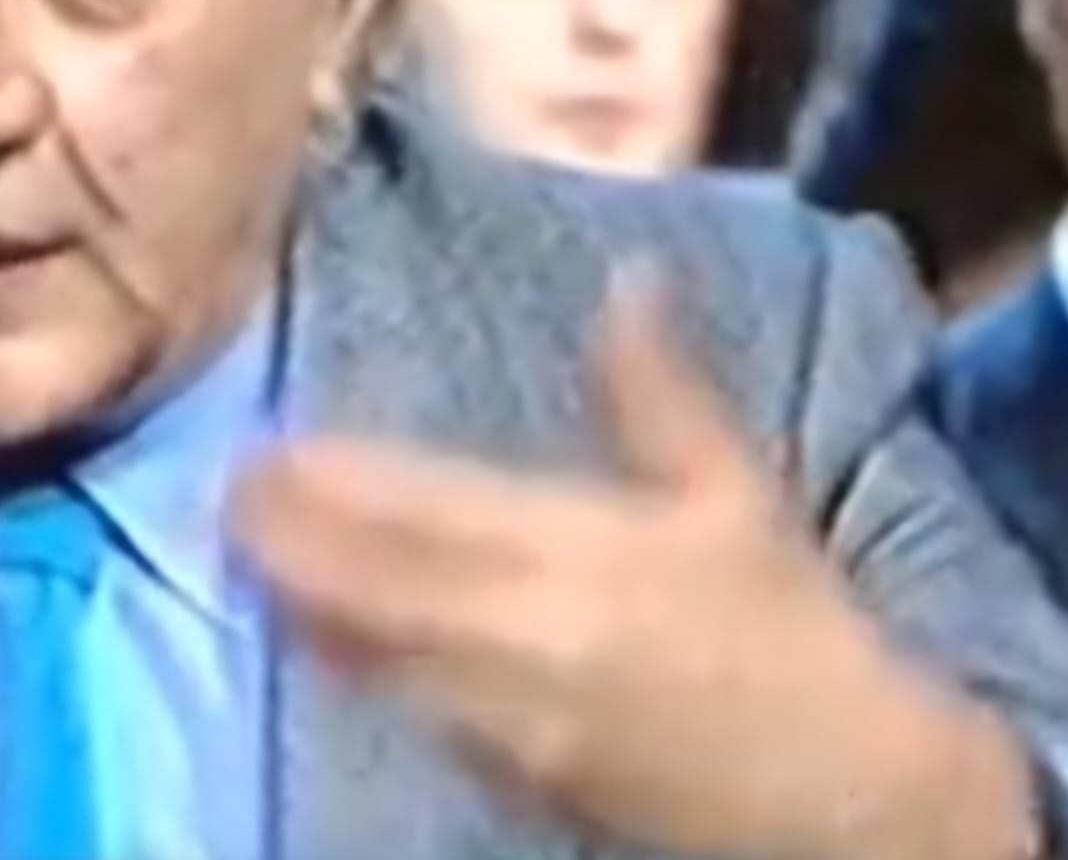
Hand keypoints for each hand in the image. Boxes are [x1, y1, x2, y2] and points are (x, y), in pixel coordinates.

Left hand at [230, 261, 1037, 859]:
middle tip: (221, 503)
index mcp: (578, 549)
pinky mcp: (514, 780)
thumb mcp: (733, 494)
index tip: (262, 450)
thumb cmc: (787, 626)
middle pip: (370, 589)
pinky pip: (410, 715)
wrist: (846, 791)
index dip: (331, 485)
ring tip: (241, 560)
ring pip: (372, 659)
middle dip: (285, 547)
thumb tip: (631, 274)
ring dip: (300, 609)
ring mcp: (509, 718)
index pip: (424, 510)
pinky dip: (354, 669)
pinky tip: (316, 637)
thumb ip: (657, 388)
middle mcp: (525, 633)